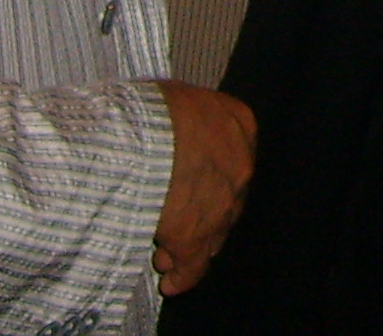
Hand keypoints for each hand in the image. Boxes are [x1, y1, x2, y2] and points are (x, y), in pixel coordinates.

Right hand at [152, 81, 256, 296]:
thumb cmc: (151, 108)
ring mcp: (222, 203)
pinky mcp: (195, 234)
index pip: (231, 158)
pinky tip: (172, 281)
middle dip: (202, 215)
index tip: (197, 189)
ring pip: (211, 233)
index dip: (210, 178)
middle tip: (180, 227)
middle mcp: (240, 165)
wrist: (142, 132)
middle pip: (224, 199)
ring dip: (188, 247)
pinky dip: (182, 274)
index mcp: (239, 124)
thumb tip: (166, 127)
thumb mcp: (177, 100)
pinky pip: (192, 261)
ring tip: (166, 258)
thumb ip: (183, 121)